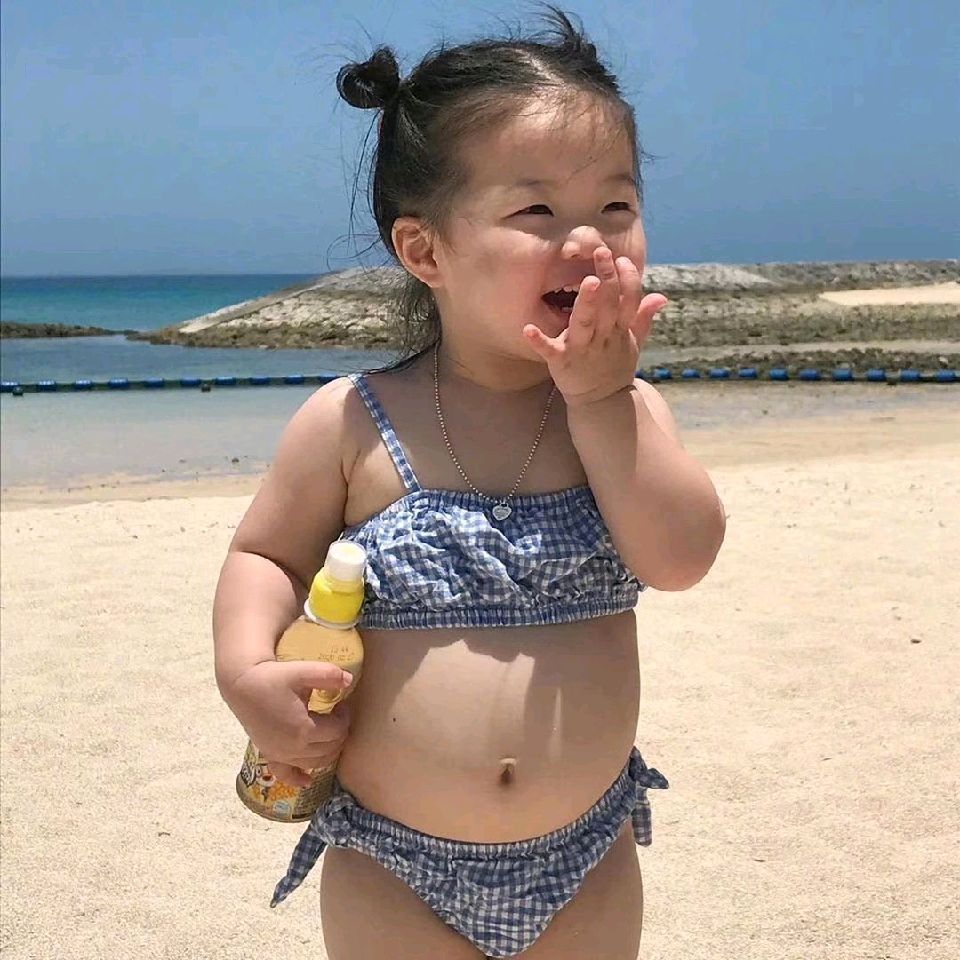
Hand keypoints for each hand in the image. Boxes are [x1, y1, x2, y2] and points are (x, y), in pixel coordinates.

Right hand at [226, 660, 353, 787]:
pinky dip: (298, 778)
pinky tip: (308, 781)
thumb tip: (349, 680)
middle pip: (329, 749)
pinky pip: (285, 774)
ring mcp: (280, 754)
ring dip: (327, 752)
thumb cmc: (272, 677)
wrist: (242, 684)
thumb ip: (328, 675)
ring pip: (314, 763)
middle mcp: (293, 748)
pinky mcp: (269, 754)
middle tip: (337, 716)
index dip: (345, 717)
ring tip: (328, 733)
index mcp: (304, 729)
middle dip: (339, 733)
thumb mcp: (302, 671)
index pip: (337, 731)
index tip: (341, 704)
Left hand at [523, 246, 668, 405]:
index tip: (622, 259)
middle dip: (608, 279)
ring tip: (587, 281)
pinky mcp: (562, 362)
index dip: (628, 279)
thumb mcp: (633, 342)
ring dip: (586, 303)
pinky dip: (539, 341)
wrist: (602, 402)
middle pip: (608, 305)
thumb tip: (660, 296)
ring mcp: (582, 350)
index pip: (629, 300)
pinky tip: (528, 329)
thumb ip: (643, 318)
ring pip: (585, 323)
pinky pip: (549, 350)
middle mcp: (603, 337)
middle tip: (601, 252)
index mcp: (620, 329)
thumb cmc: (614, 366)